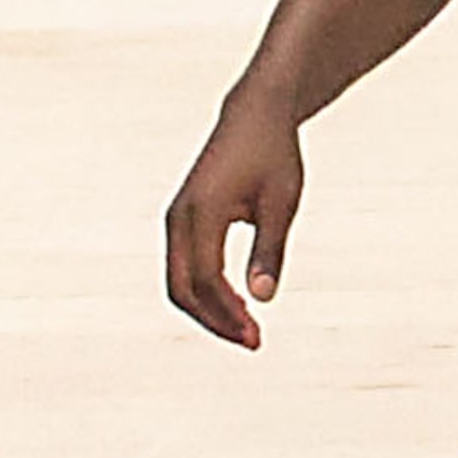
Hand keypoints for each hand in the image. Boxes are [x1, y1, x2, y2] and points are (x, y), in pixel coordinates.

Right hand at [163, 89, 304, 350]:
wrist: (253, 117)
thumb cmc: (273, 156)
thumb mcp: (281, 203)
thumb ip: (270, 250)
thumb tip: (263, 299)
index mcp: (202, 211)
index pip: (204, 279)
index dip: (227, 313)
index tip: (257, 335)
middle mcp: (179, 216)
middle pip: (181, 287)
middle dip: (214, 320)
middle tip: (254, 341)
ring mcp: (176, 217)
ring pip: (178, 280)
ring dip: (208, 309)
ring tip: (248, 327)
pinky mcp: (182, 218)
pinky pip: (182, 266)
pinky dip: (204, 290)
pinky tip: (237, 301)